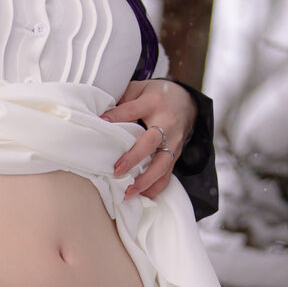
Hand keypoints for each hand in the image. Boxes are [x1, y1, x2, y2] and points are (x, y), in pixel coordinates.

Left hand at [102, 79, 196, 202]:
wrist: (186, 102)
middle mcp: (167, 124)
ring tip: (128, 193)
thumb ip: (123, 102)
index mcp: (154, 103)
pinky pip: (168, 175)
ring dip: (145, 181)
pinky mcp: (176, 155)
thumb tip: (101, 119)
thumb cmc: (157, 96)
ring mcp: (174, 142)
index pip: (132, 111)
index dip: (116, 117)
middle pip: (152, 143)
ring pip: (162, 164)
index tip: (101, 123)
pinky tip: (143, 197)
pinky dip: (156, 188)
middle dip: (134, 159)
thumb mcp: (140, 89)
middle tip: (117, 171)